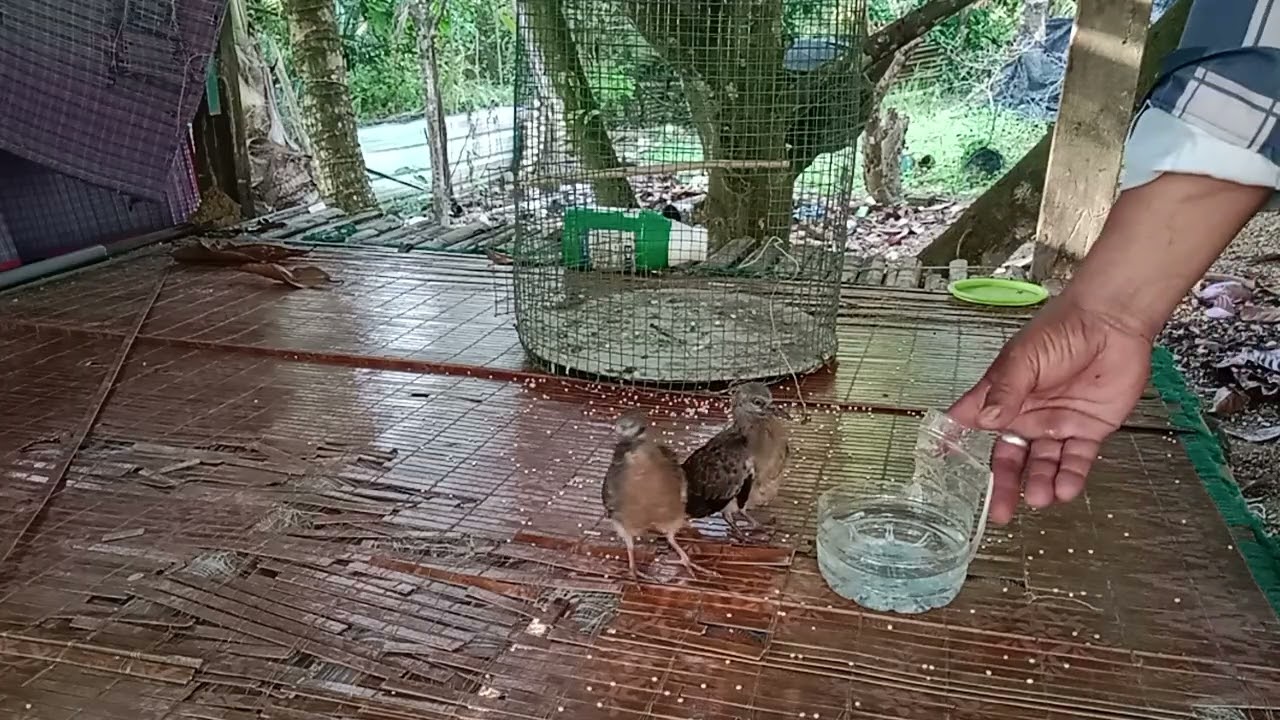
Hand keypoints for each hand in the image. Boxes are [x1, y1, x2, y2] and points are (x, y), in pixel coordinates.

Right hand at [947, 297, 1152, 523]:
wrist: (1112, 323)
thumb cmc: (1062, 330)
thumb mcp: (1024, 358)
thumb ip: (1006, 390)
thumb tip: (985, 420)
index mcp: (1002, 395)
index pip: (971, 423)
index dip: (955, 443)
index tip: (939, 465)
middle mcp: (1027, 414)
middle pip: (1009, 457)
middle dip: (1004, 485)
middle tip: (999, 512)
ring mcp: (1057, 424)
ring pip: (1043, 464)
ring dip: (1039, 483)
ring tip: (1038, 498)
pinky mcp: (1089, 430)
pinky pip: (1077, 461)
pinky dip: (1070, 477)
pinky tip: (1065, 490)